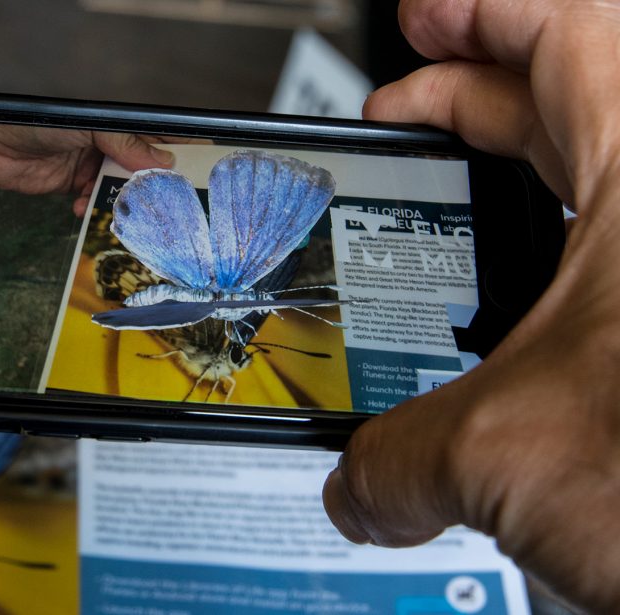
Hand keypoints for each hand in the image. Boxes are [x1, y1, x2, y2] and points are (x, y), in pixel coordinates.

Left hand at [0, 125, 182, 215]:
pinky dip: (92, 208)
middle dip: (150, 188)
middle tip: (162, 205)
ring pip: (120, 191)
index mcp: (117, 124)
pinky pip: (95, 202)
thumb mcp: (89, 127)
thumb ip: (126, 143)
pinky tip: (83, 206)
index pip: (158, 138)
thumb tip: (162, 161)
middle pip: (143, 170)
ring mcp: (92, 166)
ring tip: (121, 210)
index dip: (179, 154)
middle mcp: (109, 144)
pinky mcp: (74, 186)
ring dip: (120, 202)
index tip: (198, 174)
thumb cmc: (35, 121)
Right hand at [322, 1, 619, 610]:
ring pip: (610, 191)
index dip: (482, 14)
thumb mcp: (510, 448)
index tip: (425, 20)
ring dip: (525, 192)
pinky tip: (526, 334)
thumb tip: (360, 488)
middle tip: (407, 118)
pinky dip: (570, 281)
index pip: (566, 30)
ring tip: (454, 218)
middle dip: (477, 104)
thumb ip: (399, 459)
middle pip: (580, 103)